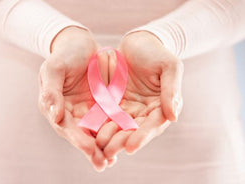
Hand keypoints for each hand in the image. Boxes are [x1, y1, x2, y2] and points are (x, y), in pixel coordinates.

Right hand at [38, 26, 108, 170]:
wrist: (78, 41)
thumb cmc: (62, 54)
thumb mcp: (54, 69)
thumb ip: (52, 92)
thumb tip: (55, 116)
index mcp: (54, 107)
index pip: (66, 127)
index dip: (77, 139)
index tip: (90, 149)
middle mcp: (69, 113)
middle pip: (81, 135)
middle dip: (92, 150)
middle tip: (103, 163)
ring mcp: (85, 110)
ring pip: (95, 132)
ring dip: (103, 146)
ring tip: (112, 160)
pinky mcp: (100, 105)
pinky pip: (108, 120)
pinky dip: (115, 132)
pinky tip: (125, 141)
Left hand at [96, 31, 183, 163]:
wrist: (137, 41)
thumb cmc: (157, 52)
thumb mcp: (169, 67)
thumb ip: (171, 91)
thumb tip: (173, 117)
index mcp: (160, 108)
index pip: (152, 126)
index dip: (142, 137)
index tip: (131, 147)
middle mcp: (143, 113)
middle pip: (132, 132)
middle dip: (120, 143)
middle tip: (108, 152)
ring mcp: (126, 109)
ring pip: (116, 127)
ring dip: (107, 139)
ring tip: (96, 147)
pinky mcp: (110, 103)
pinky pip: (102, 116)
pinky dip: (96, 125)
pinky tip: (86, 133)